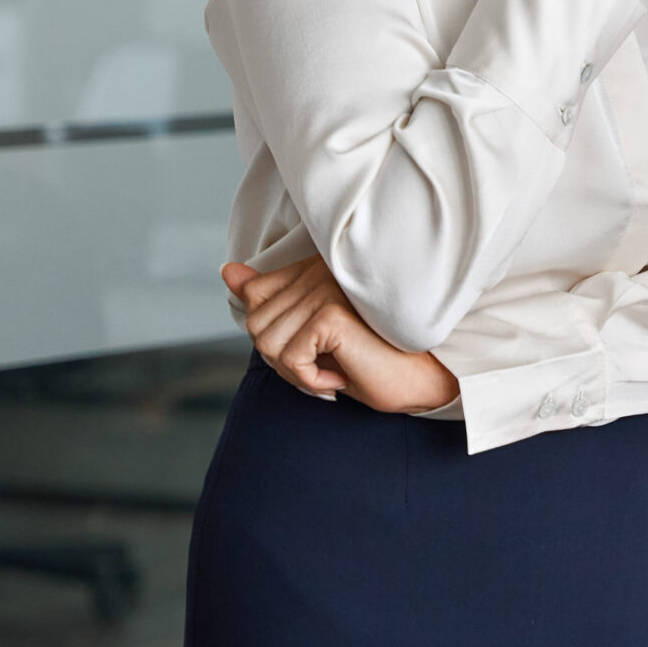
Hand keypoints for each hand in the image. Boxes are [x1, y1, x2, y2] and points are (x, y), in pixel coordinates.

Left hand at [222, 258, 460, 414]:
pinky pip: (288, 358)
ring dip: (296, 372)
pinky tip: (340, 376)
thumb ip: (270, 300)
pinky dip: (309, 379)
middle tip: (325, 364)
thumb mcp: (311, 332)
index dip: (273, 334)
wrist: (420, 379)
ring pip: (267, 344)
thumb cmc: (370, 358)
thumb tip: (227, 271)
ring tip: (334, 369)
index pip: (255, 295)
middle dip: (282, 359)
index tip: (314, 348)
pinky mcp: (330, 314)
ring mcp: (326, 289)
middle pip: (256, 324)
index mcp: (315, 267)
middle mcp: (319, 270)